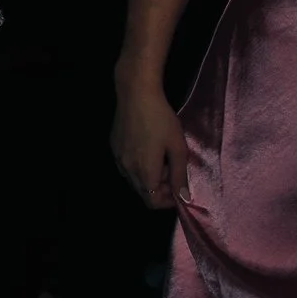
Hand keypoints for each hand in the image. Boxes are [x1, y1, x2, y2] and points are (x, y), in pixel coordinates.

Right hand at [110, 80, 187, 209]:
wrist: (135, 95)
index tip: (178, 189)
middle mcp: (127, 169)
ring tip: (160, 160)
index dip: (167, 202)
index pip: (152, 203)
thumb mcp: (178, 148)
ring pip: (133, 180)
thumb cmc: (161, 120)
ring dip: (148, 179)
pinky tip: (146, 149)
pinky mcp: (113, 147)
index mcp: (145, 171)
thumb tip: (183, 198)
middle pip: (143, 193)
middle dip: (160, 190)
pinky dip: (137, 167)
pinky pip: (125, 167)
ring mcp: (118, 158)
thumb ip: (180, 176)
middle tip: (172, 171)